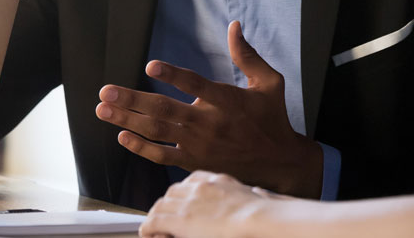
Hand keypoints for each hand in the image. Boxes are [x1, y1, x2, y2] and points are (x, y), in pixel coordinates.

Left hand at [96, 21, 323, 197]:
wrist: (277, 162)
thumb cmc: (272, 116)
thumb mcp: (269, 82)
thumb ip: (248, 55)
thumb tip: (234, 26)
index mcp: (228, 101)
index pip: (197, 85)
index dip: (173, 76)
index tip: (150, 66)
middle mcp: (210, 124)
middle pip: (166, 111)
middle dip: (133, 100)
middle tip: (106, 92)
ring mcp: (199, 145)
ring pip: (158, 132)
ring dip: (128, 120)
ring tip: (103, 110)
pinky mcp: (194, 161)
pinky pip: (162, 156)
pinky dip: (141, 147)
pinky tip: (122, 136)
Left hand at [140, 170, 281, 237]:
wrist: (261, 219)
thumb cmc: (266, 214)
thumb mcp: (258, 196)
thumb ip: (253, 192)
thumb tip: (258, 192)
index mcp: (218, 180)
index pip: (191, 181)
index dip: (183, 195)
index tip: (182, 204)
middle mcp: (200, 187)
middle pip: (173, 192)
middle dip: (167, 205)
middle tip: (166, 219)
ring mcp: (190, 202)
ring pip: (160, 205)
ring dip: (156, 217)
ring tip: (155, 229)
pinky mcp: (182, 219)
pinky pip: (153, 221)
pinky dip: (148, 229)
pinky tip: (148, 234)